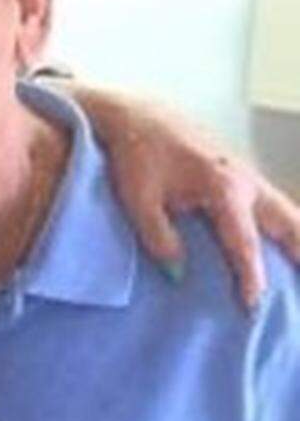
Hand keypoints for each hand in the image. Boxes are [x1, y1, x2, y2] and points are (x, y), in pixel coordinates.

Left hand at [74, 84, 299, 308]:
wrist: (138, 116)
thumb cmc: (136, 156)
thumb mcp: (138, 199)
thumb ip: (158, 237)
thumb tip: (178, 272)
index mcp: (223, 187)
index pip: (244, 242)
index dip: (250, 276)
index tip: (253, 304)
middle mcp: (245, 180)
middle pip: (288, 222)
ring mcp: (248, 173)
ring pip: (286, 211)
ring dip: (298, 238)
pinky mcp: (242, 172)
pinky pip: (272, 203)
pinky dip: (284, 225)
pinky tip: (283, 244)